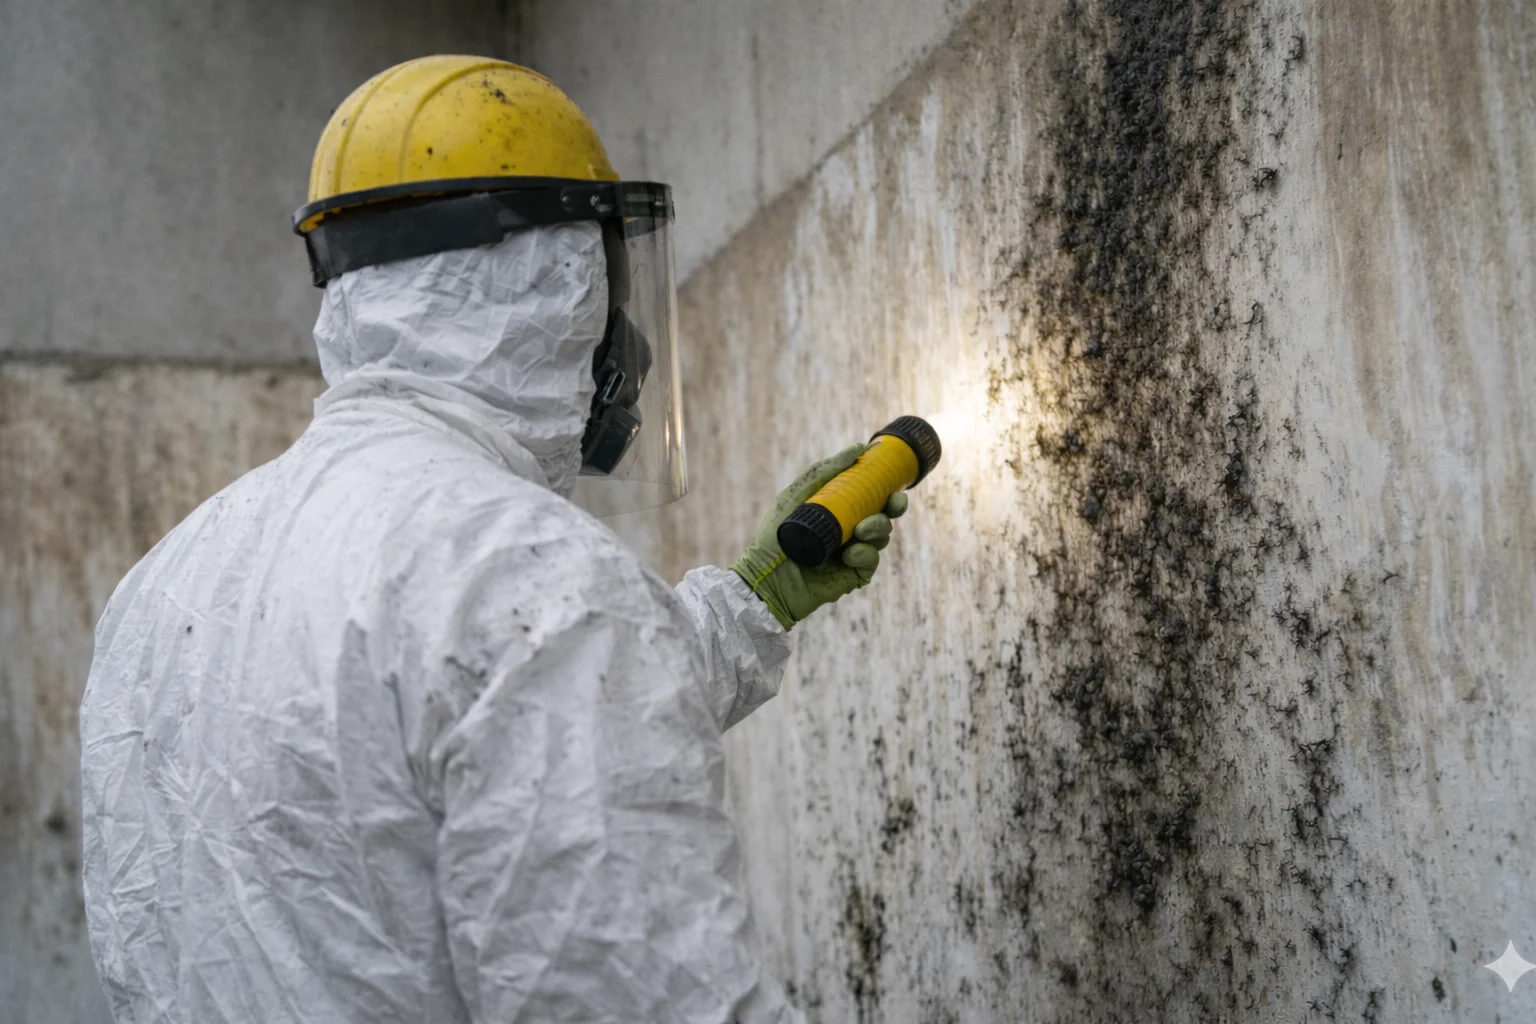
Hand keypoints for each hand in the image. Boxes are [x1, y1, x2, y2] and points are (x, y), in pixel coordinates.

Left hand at [731, 444, 908, 630]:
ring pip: (881, 536)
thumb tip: (859, 448)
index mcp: (838, 512)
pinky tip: (848, 555)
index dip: (886, 491)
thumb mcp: (799, 494)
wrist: (766, 574)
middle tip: (894, 504)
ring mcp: (852, 553)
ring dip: (878, 528)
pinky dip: (865, 554)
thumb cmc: (776, 534)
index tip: (893, 484)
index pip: (870, 498)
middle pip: (883, 516)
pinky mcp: (853, 575)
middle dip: (894, 508)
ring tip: (861, 530)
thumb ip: (826, 470)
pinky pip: (872, 560)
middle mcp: (848, 531)